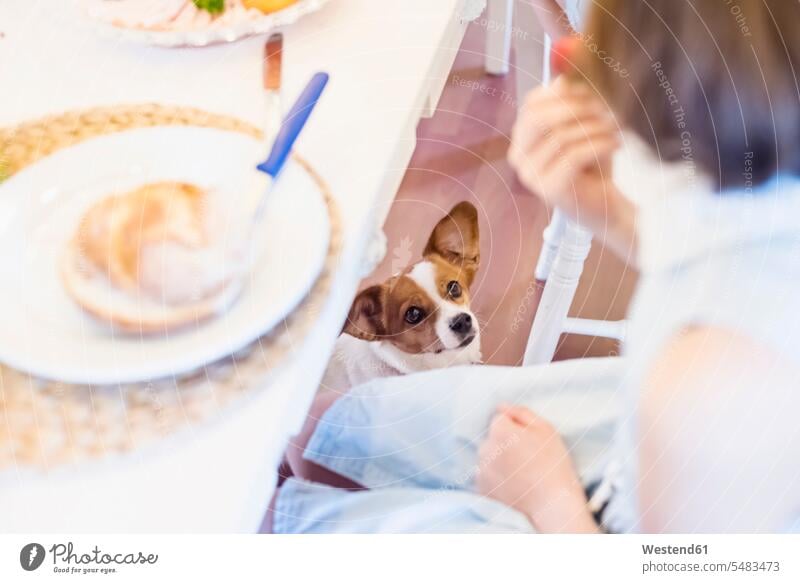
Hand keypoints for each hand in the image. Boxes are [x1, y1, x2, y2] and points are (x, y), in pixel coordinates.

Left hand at [476, 405, 598, 532]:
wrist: (551, 505)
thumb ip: (521, 413)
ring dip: (499, 461)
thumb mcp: (546, 430)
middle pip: (491, 438)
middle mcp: (485, 448)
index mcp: (500, 430)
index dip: (515, 428)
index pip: (499, 419)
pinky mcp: (481, 487)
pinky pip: (486, 475)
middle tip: (526, 459)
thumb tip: (501, 406)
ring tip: (520, 474)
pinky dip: (495, 478)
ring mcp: (481, 469)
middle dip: (504, 444)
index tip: (528, 442)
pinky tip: (513, 485)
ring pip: (488, 457)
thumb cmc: (553, 464)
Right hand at [508, 78, 636, 260]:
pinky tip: (616, 145)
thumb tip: (569, 66)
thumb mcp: (585, 125)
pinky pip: (572, 155)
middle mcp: (518, 157)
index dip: (564, 92)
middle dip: (578, 107)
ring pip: (561, 136)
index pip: (533, 103)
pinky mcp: (549, 190)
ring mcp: (531, 175)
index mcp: (522, 138)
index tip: (595, 89)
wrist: (607, 206)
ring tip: (618, 129)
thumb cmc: (594, 164)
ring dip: (596, 127)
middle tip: (608, 106)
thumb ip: (574, 98)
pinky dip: (599, 145)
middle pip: (539, 117)